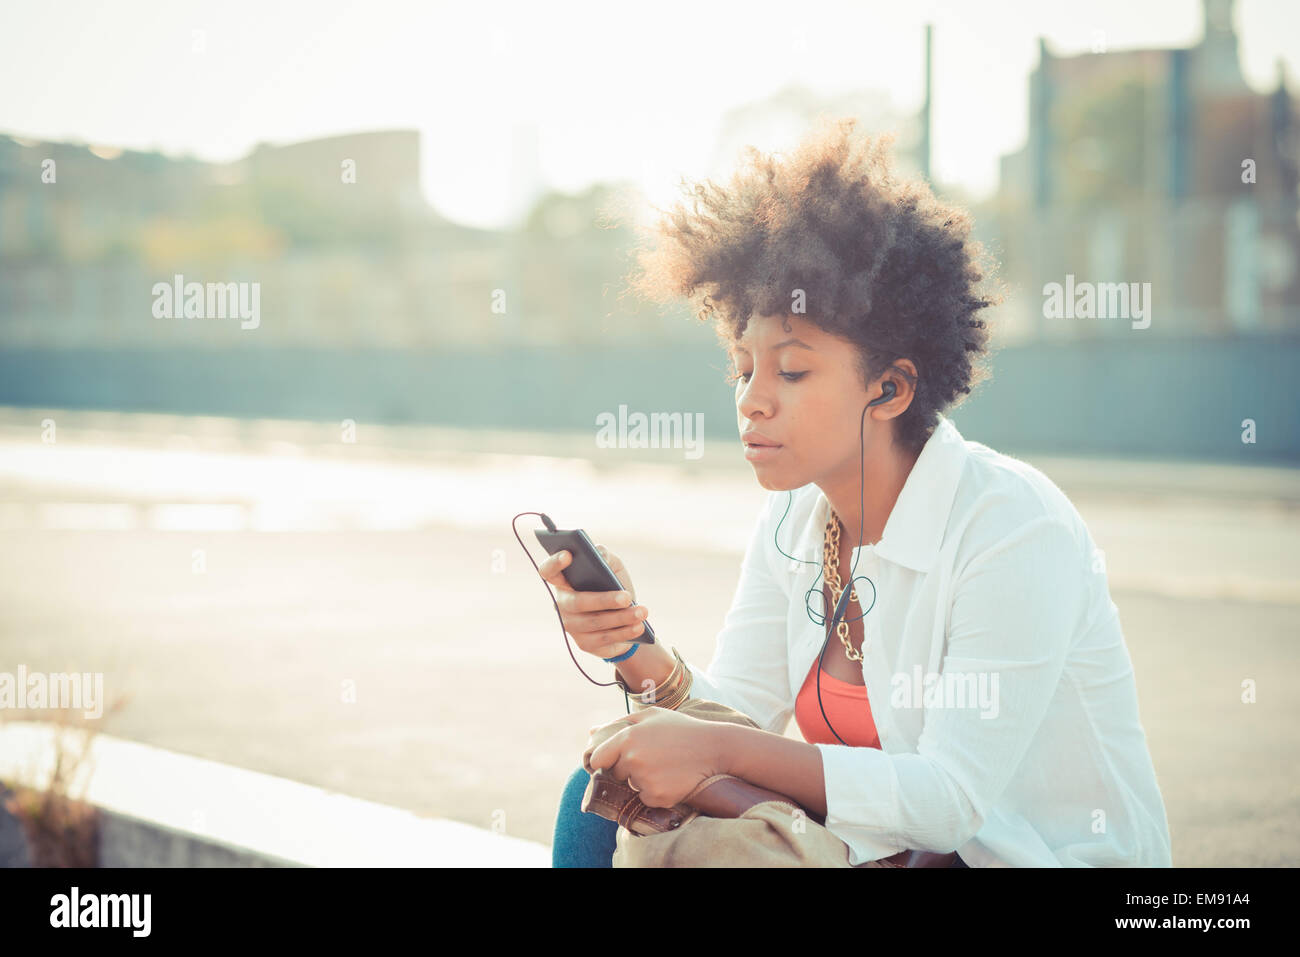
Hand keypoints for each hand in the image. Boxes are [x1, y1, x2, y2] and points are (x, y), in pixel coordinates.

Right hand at [538, 542, 648, 660]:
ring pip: (594, 623)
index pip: (548, 571)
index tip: (568, 555)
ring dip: (621, 619)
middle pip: (577, 602)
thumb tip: (599, 553)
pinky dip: (623, 633)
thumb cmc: (613, 584)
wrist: (624, 616)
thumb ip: (604, 555)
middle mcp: (562, 604)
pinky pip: (603, 640)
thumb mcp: (612, 566)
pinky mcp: (585, 644)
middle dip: (604, 600)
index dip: (554, 563)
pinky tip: (638, 628)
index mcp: (564, 581)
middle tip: (627, 598)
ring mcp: (572, 626)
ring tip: (642, 612)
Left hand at [586, 709, 729, 808]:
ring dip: (644, 780)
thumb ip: (619, 723)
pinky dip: (656, 792)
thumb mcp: (651, 716)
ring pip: (632, 786)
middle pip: (616, 773)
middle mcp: (632, 759)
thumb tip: (591, 733)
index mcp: (627, 737)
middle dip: (629, 768)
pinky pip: (646, 799)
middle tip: (653, 758)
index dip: (606, 760)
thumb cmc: (681, 729)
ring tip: (666, 766)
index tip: (616, 760)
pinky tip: (672, 778)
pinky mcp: (657, 796)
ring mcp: (644, 779)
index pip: (598, 758)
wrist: (715, 748)